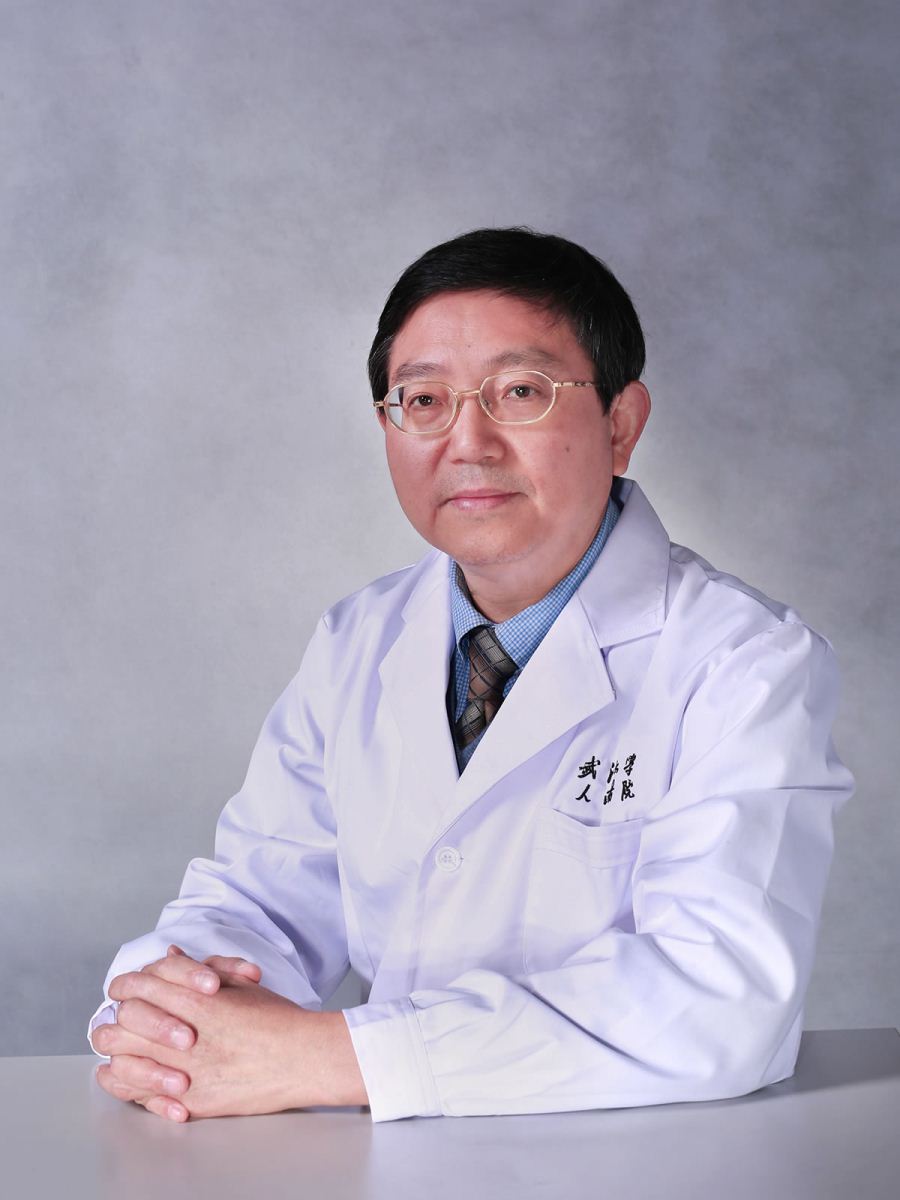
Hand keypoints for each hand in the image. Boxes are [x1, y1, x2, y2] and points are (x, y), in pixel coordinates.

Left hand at [93, 946, 365, 1120]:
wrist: (304, 1058)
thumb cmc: (277, 1019)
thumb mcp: (239, 984)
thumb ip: (198, 970)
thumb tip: (169, 955)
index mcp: (199, 999)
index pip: (142, 985)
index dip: (127, 985)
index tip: (125, 989)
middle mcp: (188, 1034)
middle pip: (124, 1022)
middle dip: (117, 1018)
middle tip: (118, 1018)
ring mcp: (187, 1071)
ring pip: (126, 1060)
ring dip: (117, 1051)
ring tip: (116, 1047)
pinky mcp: (192, 1101)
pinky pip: (143, 1096)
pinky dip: (128, 1085)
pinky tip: (124, 1076)